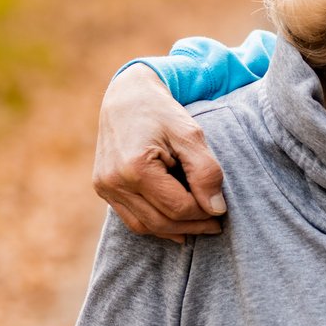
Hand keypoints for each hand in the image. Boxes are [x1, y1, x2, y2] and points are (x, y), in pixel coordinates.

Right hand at [93, 64, 226, 241]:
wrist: (127, 96)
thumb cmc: (162, 112)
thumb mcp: (190, 134)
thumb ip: (206, 172)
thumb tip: (216, 210)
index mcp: (135, 167)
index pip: (178, 207)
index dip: (204, 213)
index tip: (222, 210)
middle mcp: (114, 181)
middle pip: (161, 222)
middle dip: (192, 226)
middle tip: (216, 224)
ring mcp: (105, 187)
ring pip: (144, 226)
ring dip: (174, 230)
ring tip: (199, 224)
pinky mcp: (103, 188)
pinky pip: (131, 219)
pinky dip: (155, 224)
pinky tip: (176, 222)